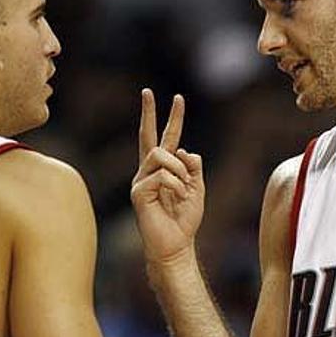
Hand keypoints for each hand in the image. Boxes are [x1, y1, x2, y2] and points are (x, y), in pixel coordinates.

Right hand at [131, 89, 204, 263]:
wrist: (175, 245)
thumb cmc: (185, 220)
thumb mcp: (197, 189)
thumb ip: (194, 168)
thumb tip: (187, 151)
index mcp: (164, 169)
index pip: (167, 138)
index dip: (173, 118)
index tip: (178, 98)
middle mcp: (149, 171)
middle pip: (148, 136)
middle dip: (149, 112)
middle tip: (147, 91)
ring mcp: (141, 180)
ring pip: (161, 155)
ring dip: (179, 169)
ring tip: (184, 188)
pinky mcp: (138, 192)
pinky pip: (161, 176)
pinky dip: (176, 185)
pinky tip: (176, 198)